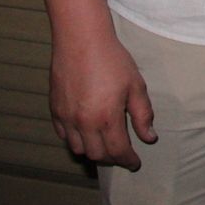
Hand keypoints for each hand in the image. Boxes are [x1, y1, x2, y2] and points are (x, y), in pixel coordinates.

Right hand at [48, 31, 155, 169]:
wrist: (82, 41)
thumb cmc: (113, 60)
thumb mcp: (136, 86)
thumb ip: (143, 115)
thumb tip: (149, 137)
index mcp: (106, 118)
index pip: (117, 151)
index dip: (128, 160)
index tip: (135, 163)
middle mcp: (83, 122)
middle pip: (96, 154)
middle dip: (112, 158)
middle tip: (123, 154)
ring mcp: (66, 117)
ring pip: (78, 148)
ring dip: (92, 151)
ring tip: (105, 145)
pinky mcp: (55, 109)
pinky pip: (63, 135)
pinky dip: (75, 139)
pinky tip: (85, 133)